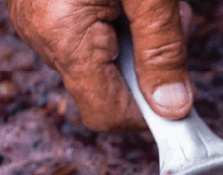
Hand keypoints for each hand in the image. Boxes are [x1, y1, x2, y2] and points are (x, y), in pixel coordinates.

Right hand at [9, 0, 193, 130]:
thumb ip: (163, 52)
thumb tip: (173, 106)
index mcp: (64, 36)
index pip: (108, 114)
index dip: (149, 116)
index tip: (183, 102)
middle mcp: (43, 34)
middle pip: (110, 87)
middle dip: (152, 66)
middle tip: (175, 23)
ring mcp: (40, 20)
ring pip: (104, 61)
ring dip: (142, 42)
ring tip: (156, 4)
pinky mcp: (46, 7)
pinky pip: (90, 35)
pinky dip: (122, 25)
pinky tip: (135, 1)